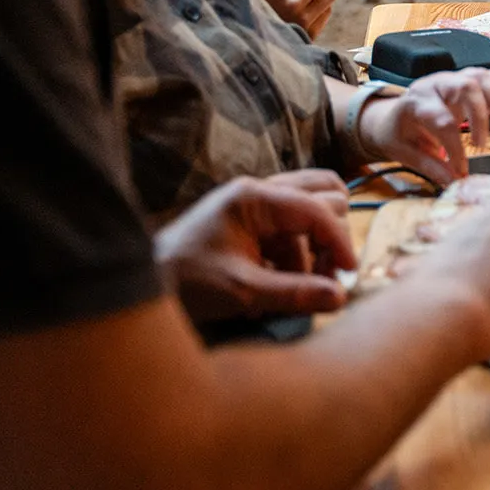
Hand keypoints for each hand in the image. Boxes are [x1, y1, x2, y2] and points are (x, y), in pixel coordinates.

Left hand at [153, 170, 354, 322]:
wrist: (141, 285)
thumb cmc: (186, 283)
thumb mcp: (243, 292)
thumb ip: (295, 293)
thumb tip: (341, 298)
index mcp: (255, 198)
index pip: (318, 209)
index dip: (339, 242)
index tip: (347, 275)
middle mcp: (258, 191)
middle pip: (324, 193)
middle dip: (330, 237)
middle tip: (326, 275)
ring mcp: (254, 203)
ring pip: (311, 207)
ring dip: (314, 246)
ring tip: (301, 284)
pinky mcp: (250, 220)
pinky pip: (291, 226)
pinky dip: (296, 252)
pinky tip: (278, 283)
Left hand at [360, 68, 489, 186]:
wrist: (393, 115)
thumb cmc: (398, 133)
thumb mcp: (404, 153)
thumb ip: (430, 166)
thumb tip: (453, 181)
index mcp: (417, 102)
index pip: (442, 121)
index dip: (456, 147)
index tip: (461, 169)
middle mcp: (436, 84)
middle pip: (467, 87)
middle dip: (481, 116)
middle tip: (482, 145)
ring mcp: (454, 78)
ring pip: (482, 77)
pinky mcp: (466, 78)